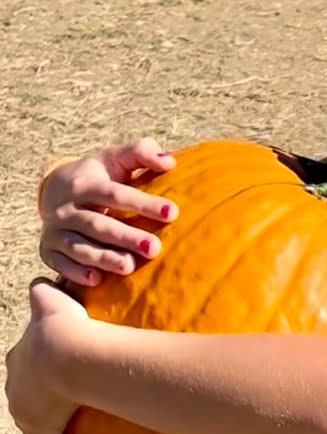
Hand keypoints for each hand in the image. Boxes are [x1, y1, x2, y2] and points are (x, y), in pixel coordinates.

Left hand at [4, 280, 89, 433]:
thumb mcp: (51, 301)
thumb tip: (40, 278)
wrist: (68, 354)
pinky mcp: (43, 429)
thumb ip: (44, 290)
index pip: (25, 360)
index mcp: (20, 358)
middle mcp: (17, 385)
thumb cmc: (64, 327)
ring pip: (38, 419)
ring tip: (71, 424)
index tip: (55, 364)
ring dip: (52, 422)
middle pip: (27, 390)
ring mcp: (28, 409)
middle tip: (65, 393)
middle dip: (41, 392)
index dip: (40, 360)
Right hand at [39, 138, 178, 285]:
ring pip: (79, 246)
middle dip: (126, 237)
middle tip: (155, 248)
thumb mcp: (117, 158)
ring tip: (130, 267)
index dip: (143, 203)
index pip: (115, 195)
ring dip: (104, 258)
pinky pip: (59, 263)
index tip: (172, 212)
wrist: (56, 189)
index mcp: (85, 184)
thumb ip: (142, 153)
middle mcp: (66, 208)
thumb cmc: (100, 174)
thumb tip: (168, 162)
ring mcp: (55, 230)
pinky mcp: (48, 249)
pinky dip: (76, 272)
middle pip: (98, 224)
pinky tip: (97, 280)